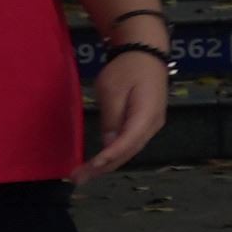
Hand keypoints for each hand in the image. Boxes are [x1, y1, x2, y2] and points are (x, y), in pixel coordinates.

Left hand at [78, 42, 165, 175]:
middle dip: (103, 167)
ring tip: (85, 173)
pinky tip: (101, 160)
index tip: (88, 169)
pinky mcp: (146, 123)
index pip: (126, 143)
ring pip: (130, 150)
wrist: (146, 54)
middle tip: (77, 178)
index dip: (107, 157)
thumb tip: (109, 143)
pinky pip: (130, 144)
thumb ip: (112, 118)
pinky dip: (115, 154)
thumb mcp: (112, 90)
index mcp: (146, 116)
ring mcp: (152, 125)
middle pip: (128, 152)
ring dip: (108, 163)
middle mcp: (153, 125)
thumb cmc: (128, 69)